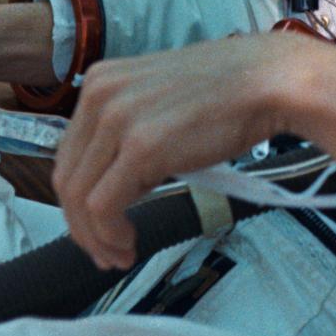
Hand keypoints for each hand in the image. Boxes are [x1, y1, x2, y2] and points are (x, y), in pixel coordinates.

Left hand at [51, 35, 299, 270]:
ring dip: (94, 236)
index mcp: (102, 81)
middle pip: (67, 177)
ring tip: (119, 254)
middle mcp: (100, 95)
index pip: (69, 152)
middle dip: (80, 224)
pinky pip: (103, 206)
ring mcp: (118, 120)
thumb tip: (119, 181)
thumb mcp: (161, 100)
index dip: (77, 198)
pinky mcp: (140, 147)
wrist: (268, 81)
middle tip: (105, 251)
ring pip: (80, 196)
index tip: (96, 224)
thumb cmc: (229, 92)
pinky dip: (109, 234)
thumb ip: (131, 130)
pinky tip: (129, 244)